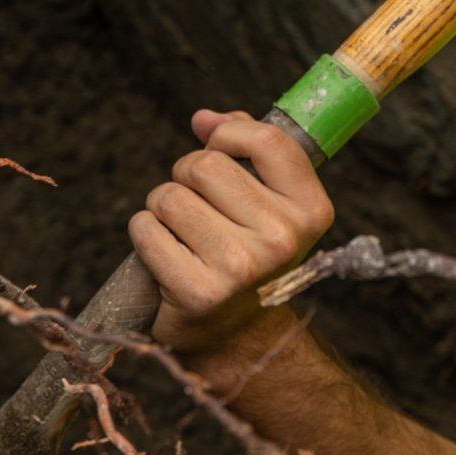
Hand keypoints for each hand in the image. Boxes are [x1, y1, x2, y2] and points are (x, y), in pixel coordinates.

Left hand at [129, 109, 333, 351]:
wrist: (238, 335)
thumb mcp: (267, 200)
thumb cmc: (248, 251)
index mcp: (310, 210)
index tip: (217, 145)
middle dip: (186, 175)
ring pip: (169, 196)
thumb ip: (244, 147)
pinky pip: (146, 230)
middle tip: (197, 204)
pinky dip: (145, 234)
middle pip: (204, 165)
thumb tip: (203, 118)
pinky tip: (166, 253)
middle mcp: (282, 239)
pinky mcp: (198, 292)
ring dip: (162, 207)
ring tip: (183, 232)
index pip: (267, 140)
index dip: (228, 134)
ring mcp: (241, 268)